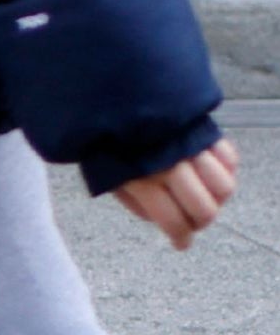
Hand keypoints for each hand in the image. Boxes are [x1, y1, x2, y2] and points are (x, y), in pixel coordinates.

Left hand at [112, 140, 240, 251]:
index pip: (173, 221)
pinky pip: (230, 159)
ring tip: (202, 194)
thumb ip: (131, 198)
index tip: (181, 243)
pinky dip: (225, 168)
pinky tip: (208, 169)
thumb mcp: (104, 171)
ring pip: (225, 187)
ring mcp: (190, 147)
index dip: (181, 238)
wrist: (110, 91)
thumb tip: (158, 219)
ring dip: (217, 197)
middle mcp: (170, 166)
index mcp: (141, 179)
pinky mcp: (205, 130)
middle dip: (200, 222)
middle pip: (206, 210)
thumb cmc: (104, 136)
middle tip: (191, 221)